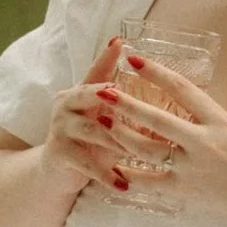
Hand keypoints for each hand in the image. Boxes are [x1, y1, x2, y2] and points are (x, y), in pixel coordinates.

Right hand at [44, 36, 173, 197]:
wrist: (58, 173)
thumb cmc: (92, 143)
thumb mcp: (108, 121)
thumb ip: (127, 107)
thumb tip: (167, 97)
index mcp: (80, 91)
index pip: (96, 70)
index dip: (106, 56)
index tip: (120, 42)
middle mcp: (66, 104)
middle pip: (88, 94)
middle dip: (110, 95)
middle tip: (127, 96)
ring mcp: (60, 127)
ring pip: (93, 130)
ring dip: (118, 141)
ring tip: (140, 152)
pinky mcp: (59, 152)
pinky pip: (86, 163)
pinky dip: (106, 175)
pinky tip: (123, 184)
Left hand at [101, 58, 226, 217]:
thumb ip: (208, 114)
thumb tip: (184, 98)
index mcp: (219, 122)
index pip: (183, 90)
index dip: (156, 73)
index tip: (135, 59)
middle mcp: (203, 144)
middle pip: (157, 121)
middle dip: (127, 105)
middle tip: (103, 91)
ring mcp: (192, 170)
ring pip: (147, 151)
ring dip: (121, 135)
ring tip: (102, 121)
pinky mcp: (185, 192)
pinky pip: (151, 183)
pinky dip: (130, 175)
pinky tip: (111, 166)